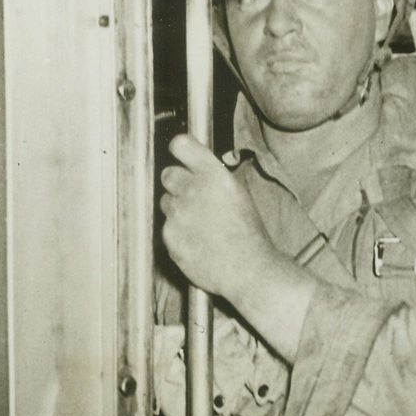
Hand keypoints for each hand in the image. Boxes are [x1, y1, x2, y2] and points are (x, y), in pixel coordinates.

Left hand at [159, 134, 275, 302]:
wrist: (248, 269)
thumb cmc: (249, 235)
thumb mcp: (240, 195)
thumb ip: (215, 178)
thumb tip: (198, 169)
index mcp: (215, 176)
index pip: (181, 145)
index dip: (180, 150)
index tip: (182, 156)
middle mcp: (193, 191)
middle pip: (168, 173)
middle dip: (178, 183)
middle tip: (193, 196)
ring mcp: (178, 214)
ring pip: (166, 202)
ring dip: (178, 209)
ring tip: (201, 225)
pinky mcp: (169, 236)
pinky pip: (166, 227)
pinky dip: (178, 233)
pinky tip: (198, 241)